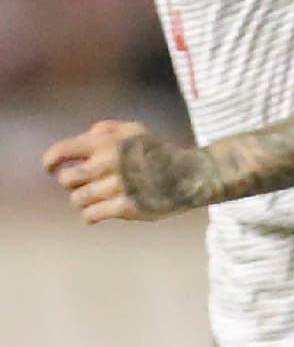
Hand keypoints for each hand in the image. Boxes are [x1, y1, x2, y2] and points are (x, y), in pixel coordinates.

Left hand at [43, 121, 200, 222]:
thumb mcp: (134, 130)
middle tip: (83, 185)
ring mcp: (119, 186)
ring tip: (94, 199)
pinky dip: (91, 215)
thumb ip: (104, 130)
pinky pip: (92, 215)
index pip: (62, 152)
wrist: (191, 175)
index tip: (50, 169)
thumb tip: (78, 140)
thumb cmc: (159, 152)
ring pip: (78, 199)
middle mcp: (110, 162)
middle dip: (70, 184)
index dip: (50, 162)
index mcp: (107, 142)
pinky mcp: (128, 207)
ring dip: (82, 201)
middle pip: (67, 180)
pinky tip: (99, 213)